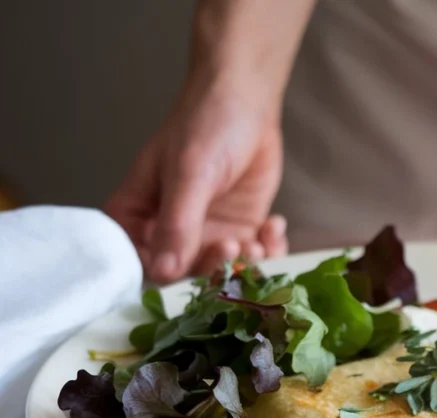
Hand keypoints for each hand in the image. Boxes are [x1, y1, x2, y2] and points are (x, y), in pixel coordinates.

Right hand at [105, 79, 287, 282]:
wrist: (247, 102)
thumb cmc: (205, 126)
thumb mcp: (189, 174)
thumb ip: (178, 225)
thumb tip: (165, 271)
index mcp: (137, 215)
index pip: (139, 263)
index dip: (163, 273)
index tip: (190, 266)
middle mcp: (169, 230)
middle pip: (186, 273)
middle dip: (215, 268)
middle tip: (235, 247)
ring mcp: (207, 232)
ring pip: (224, 270)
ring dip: (245, 263)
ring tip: (260, 239)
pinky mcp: (240, 229)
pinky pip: (253, 256)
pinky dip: (268, 250)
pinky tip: (274, 225)